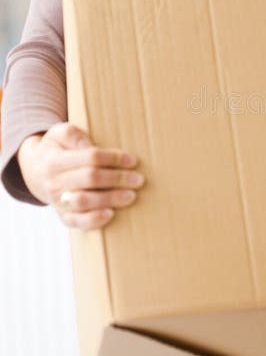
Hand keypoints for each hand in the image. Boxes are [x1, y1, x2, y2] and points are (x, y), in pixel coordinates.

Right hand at [17, 122, 144, 229]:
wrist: (37, 174)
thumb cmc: (57, 150)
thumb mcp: (59, 134)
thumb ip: (73, 134)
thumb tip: (89, 146)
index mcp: (54, 160)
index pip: (90, 157)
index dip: (113, 158)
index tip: (132, 160)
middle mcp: (54, 182)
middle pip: (90, 179)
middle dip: (118, 178)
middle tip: (138, 179)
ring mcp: (58, 202)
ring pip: (84, 201)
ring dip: (110, 198)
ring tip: (131, 195)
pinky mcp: (63, 216)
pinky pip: (77, 222)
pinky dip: (94, 219)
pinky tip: (111, 214)